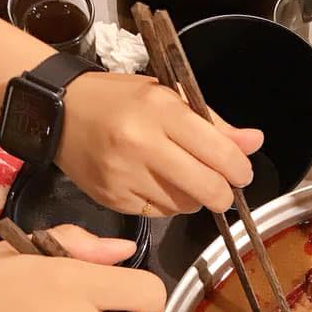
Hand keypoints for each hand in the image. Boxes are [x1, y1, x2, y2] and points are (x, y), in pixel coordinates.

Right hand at [58, 73, 263, 215]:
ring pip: (185, 206)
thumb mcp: (167, 97)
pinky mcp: (114, 199)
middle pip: (208, 189)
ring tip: (179, 177)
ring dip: (192, 198)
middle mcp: (141, 144)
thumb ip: (214, 123)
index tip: (241, 172)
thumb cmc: (119, 100)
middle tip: (221, 186)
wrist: (57, 111)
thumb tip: (253, 142)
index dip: (239, 170)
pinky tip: (154, 183)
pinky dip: (166, 203)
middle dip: (223, 193)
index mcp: (160, 110)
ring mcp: (125, 175)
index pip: (220, 153)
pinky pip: (159, 214)